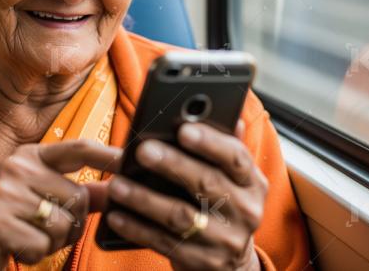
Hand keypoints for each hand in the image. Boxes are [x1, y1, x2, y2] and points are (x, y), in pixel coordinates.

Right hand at [0, 140, 121, 270]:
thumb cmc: (9, 222)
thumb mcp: (42, 199)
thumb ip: (82, 193)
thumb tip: (120, 188)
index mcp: (29, 157)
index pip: (77, 149)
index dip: (107, 154)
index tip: (131, 159)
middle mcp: (15, 169)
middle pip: (78, 198)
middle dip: (70, 223)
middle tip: (42, 227)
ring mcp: (3, 195)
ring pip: (64, 224)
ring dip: (53, 242)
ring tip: (28, 236)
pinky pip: (44, 245)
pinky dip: (35, 254)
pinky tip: (16, 247)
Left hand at [105, 121, 266, 270]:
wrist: (231, 265)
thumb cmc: (222, 204)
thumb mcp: (231, 179)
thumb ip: (223, 147)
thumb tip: (222, 113)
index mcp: (252, 182)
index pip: (235, 157)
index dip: (211, 142)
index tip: (184, 128)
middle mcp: (245, 211)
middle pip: (206, 184)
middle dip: (172, 165)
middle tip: (142, 149)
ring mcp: (225, 240)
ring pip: (181, 216)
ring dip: (145, 199)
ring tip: (117, 184)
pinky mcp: (202, 262)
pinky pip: (164, 243)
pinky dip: (137, 228)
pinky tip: (116, 215)